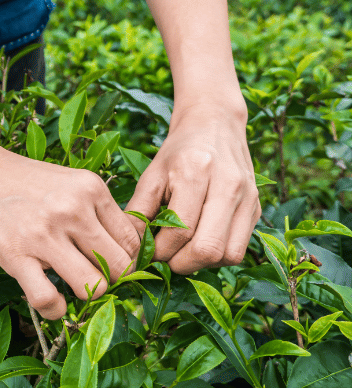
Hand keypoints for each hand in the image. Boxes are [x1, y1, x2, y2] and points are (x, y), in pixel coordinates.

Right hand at [0, 146, 139, 319]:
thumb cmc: (25, 180)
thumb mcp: (71, 182)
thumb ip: (98, 210)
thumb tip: (125, 249)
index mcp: (91, 189)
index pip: (133, 241)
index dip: (128, 260)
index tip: (113, 265)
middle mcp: (73, 210)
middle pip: (120, 266)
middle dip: (112, 279)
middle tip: (94, 276)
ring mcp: (45, 234)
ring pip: (94, 286)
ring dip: (86, 294)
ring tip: (71, 285)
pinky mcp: (16, 256)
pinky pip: (48, 299)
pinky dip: (54, 309)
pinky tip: (51, 299)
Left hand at [125, 103, 260, 273]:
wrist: (215, 124)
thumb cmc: (179, 150)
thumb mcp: (151, 174)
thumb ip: (139, 210)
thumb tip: (130, 247)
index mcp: (196, 172)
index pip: (180, 231)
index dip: (160, 251)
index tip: (147, 252)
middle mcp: (228, 186)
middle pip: (208, 249)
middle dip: (181, 263)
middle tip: (164, 258)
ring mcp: (248, 198)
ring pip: (228, 255)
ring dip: (201, 263)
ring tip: (182, 252)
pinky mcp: (256, 208)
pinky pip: (239, 249)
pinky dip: (217, 256)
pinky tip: (199, 243)